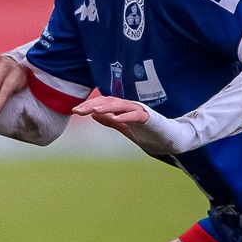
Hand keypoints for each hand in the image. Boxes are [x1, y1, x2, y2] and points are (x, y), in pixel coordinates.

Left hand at [74, 93, 190, 155]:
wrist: (167, 139)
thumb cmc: (146, 132)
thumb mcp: (123, 127)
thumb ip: (110, 120)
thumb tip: (94, 115)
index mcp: (122, 109)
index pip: (103, 103)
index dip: (89, 105)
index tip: (74, 111)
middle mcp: (130, 107)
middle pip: (109, 101)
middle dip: (92, 105)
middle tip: (77, 110)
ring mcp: (140, 111)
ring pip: (121, 105)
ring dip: (107, 107)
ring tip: (94, 111)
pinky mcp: (149, 119)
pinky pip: (136, 115)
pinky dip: (126, 116)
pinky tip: (115, 119)